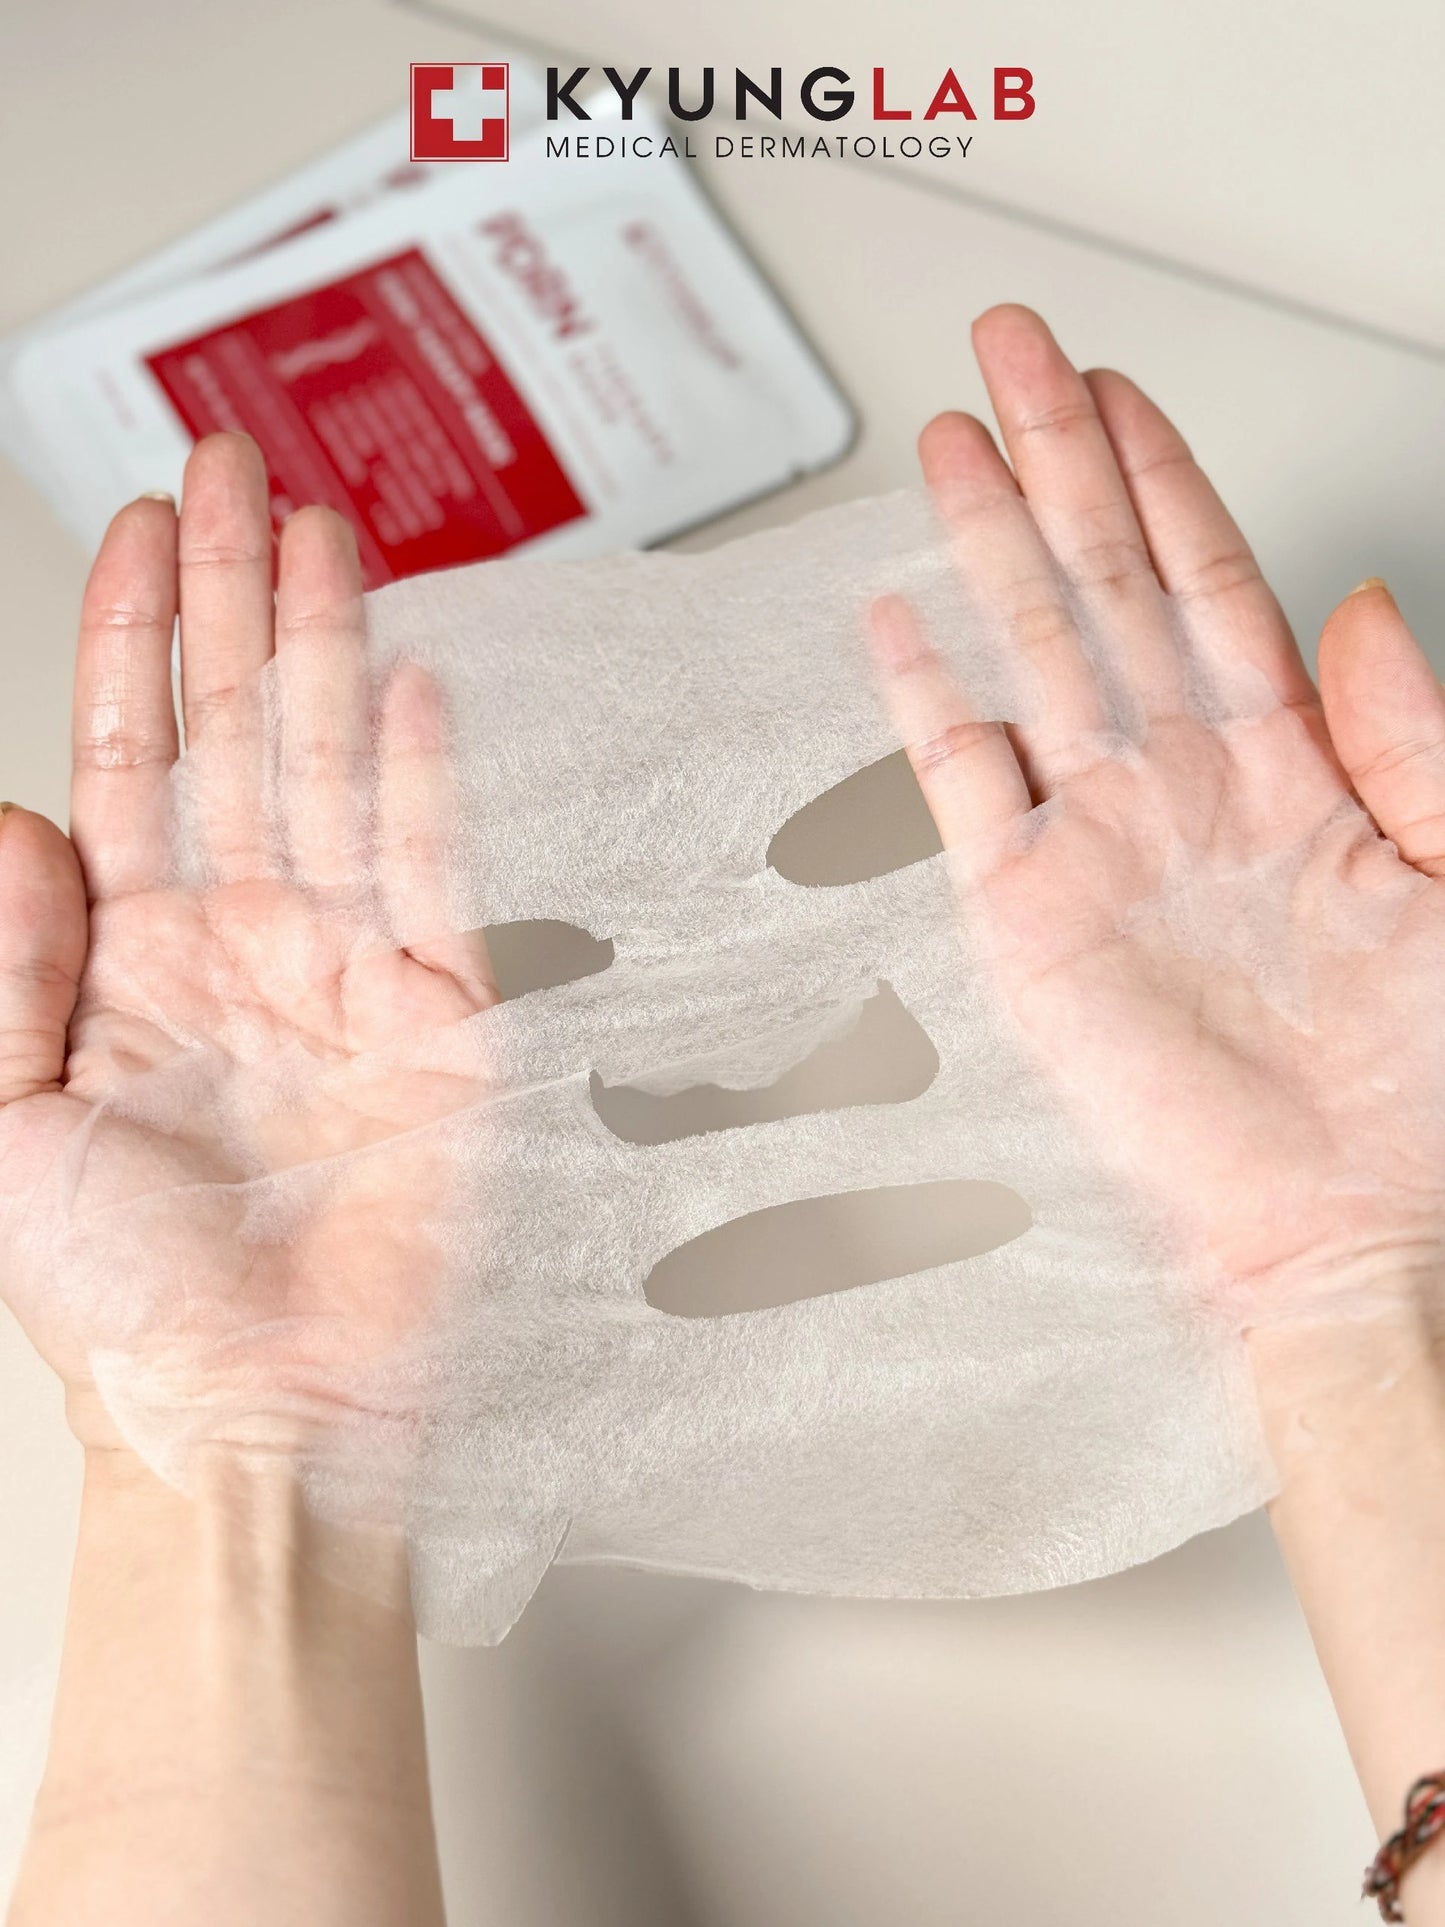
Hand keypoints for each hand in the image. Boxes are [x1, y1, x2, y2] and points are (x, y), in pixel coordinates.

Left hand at [0, 434, 494, 1458]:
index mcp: (129, 963)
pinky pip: (436, 867)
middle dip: (232, 594)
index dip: (133, 637)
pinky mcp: (444, 1016)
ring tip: (324, 531)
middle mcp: (240, 945)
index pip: (131, 758)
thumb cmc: (123, 1312)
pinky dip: (430, 773)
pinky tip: (418, 681)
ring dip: (329, 645)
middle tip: (237, 469)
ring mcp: (347, 972)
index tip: (141, 526)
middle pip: (238, 729)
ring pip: (336, 769)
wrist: (263, 1418)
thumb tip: (5, 821)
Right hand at [871, 305, 1444, 1316]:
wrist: (1349, 1222)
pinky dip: (926, 701)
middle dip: (1058, 460)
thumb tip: (1359, 604)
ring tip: (949, 445)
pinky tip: (900, 623)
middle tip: (1014, 350)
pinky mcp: (1027, 919)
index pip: (1213, 582)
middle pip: (1109, 584)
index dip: (1166, 478)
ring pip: (1032, 653)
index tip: (1122, 389)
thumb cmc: (1427, 1082)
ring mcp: (1096, 843)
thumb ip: (1414, 736)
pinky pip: (965, 783)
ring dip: (988, 546)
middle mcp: (1182, 787)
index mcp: (1290, 769)